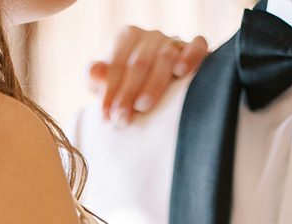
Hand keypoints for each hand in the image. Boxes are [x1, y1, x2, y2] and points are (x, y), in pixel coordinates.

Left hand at [88, 26, 206, 124]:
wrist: (150, 88)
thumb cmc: (124, 86)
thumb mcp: (104, 84)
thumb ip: (96, 78)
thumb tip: (95, 72)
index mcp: (126, 38)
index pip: (116, 63)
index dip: (109, 91)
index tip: (105, 116)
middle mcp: (150, 36)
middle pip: (139, 63)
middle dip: (128, 93)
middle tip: (121, 119)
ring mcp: (173, 40)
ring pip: (165, 58)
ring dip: (153, 84)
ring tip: (142, 107)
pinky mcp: (195, 47)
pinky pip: (196, 46)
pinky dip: (190, 57)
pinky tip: (181, 73)